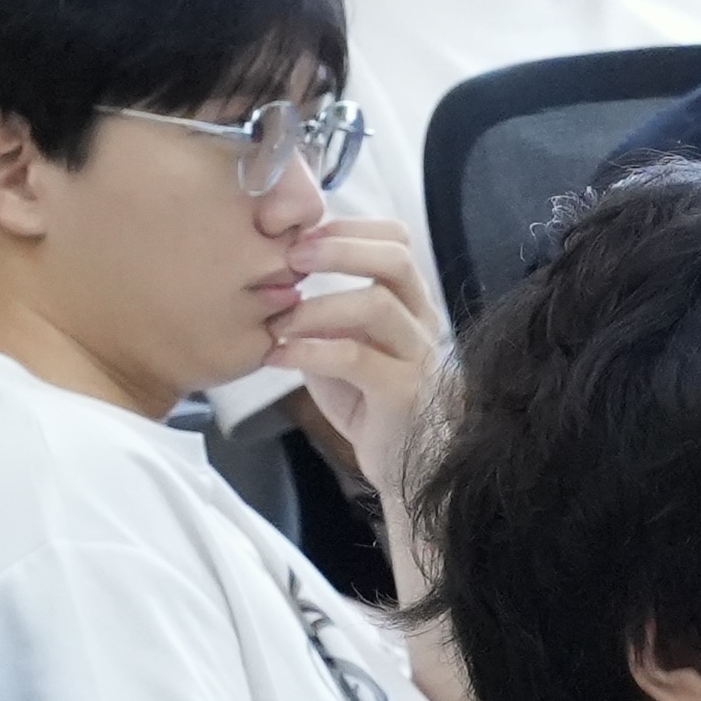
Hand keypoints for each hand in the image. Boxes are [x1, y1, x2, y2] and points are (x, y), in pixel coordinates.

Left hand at [266, 204, 450, 491]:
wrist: (411, 472)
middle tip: (290, 257)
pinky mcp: (403, 394)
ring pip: (377, 304)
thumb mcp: (348, 350)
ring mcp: (418, 357)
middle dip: (339, 249)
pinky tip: (278, 357)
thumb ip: (325, 317)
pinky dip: (310, 352)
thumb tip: (278, 281)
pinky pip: (357, 358)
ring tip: (277, 319)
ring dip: (316, 306)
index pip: (397, 240)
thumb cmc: (374, 408)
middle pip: (396, 259)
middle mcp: (423, 322)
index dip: (350, 228)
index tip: (302, 234)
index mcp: (411, 304)